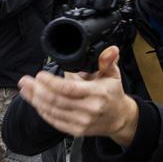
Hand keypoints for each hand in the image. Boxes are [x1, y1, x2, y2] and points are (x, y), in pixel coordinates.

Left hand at [18, 46, 138, 146]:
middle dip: (37, 90)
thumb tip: (110, 49)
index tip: (40, 75)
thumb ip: (107, 61)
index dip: (51, 83)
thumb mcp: (113, 74)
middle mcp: (89, 109)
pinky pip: (54, 120)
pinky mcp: (76, 130)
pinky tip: (36, 102)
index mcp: (97, 93)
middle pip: (57, 100)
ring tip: (26, 90)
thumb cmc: (113, 93)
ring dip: (36, 100)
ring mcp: (82, 121)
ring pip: (52, 111)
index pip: (69, 89)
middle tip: (26, 81)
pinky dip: (43, 111)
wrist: (119, 117)